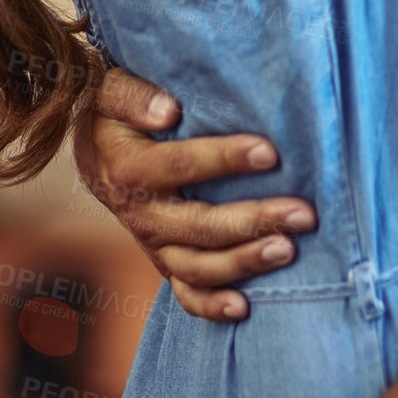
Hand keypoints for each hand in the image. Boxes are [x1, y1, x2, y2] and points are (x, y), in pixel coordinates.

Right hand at [74, 66, 316, 320]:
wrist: (94, 143)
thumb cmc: (114, 108)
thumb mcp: (111, 90)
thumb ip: (135, 95)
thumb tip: (168, 109)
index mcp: (127, 169)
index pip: (179, 166)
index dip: (224, 160)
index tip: (270, 153)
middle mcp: (138, 213)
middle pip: (198, 225)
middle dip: (253, 220)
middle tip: (303, 213)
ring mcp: (151, 242)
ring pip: (197, 265)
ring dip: (244, 262)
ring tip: (289, 249)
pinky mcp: (162, 257)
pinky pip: (184, 291)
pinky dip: (211, 306)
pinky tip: (245, 307)